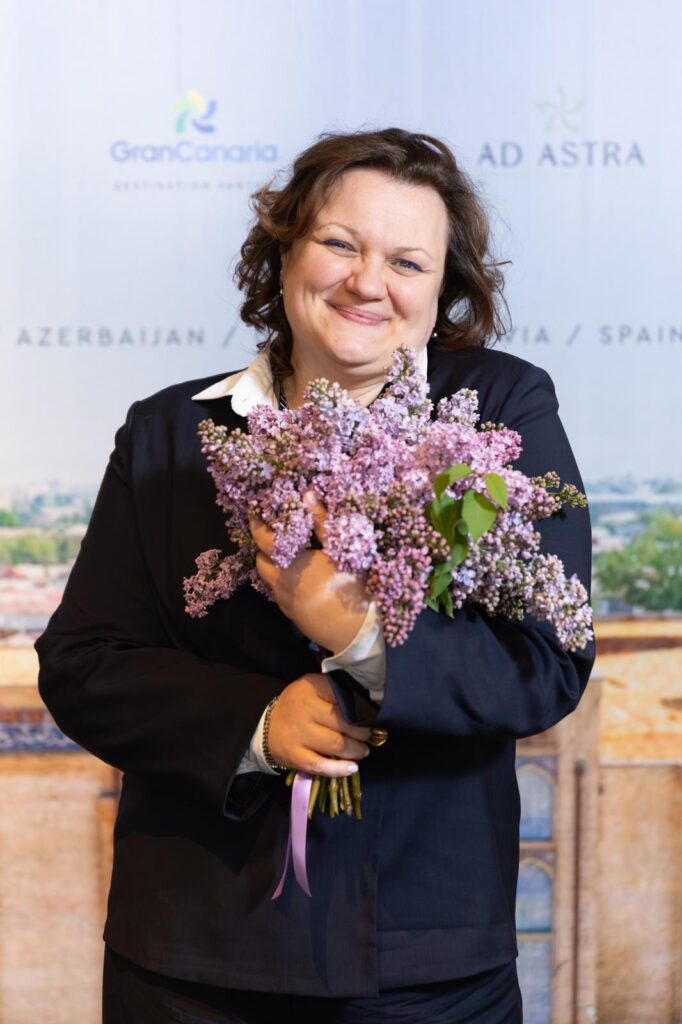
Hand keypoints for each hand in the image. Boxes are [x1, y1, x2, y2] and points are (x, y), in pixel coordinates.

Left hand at [249, 491, 369, 653]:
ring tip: (290, 555)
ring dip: (274, 565)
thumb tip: (306, 493)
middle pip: (261, 561)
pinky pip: (280, 593)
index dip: (257, 523)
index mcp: (290, 563)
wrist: (356, 631)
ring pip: (270, 579)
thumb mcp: (340, 548)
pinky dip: (284, 581)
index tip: (255, 510)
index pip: (263, 539)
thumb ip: (321, 521)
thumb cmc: (351, 585)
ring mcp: (285, 602)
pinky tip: (302, 577)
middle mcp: (281, 582)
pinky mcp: (292, 615)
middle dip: (264, 548)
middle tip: (275, 534)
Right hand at [268, 672, 370, 776]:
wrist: (266, 726)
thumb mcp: (314, 689)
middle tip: (368, 736)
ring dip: (355, 750)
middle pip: (343, 723)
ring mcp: (298, 734)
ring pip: (335, 744)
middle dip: (362, 733)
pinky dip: (338, 769)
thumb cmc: (298, 706)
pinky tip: (352, 768)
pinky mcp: (294, 755)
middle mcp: (304, 709)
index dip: (362, 709)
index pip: (343, 698)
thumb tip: (366, 703)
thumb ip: (335, 692)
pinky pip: (320, 765)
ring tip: (362, 751)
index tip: (370, 716)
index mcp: (311, 689)